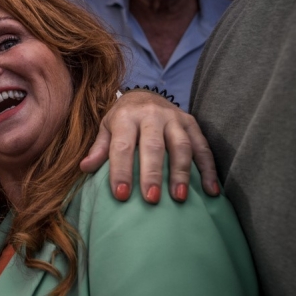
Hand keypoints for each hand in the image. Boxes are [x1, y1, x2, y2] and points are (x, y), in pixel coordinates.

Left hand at [79, 90, 219, 202]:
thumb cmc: (122, 120)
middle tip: (151, 199)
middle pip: (153, 146)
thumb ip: (99, 148)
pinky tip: (211, 191)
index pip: (122, 146)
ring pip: (181, 146)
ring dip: (181, 173)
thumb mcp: (106, 128)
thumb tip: (84, 168)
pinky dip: (209, 169)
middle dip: (152, 173)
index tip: (121, 195)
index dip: (121, 171)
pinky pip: (203, 147)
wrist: (144, 96)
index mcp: (126, 117)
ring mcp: (175, 118)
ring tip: (178, 197)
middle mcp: (152, 115)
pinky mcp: (192, 123)